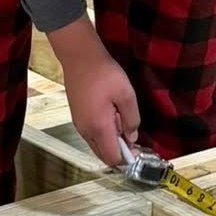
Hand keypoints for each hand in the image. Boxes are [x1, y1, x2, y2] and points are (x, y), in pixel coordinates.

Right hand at [49, 19, 139, 164]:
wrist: (80, 57)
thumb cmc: (105, 74)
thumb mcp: (126, 94)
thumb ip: (132, 119)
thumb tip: (132, 138)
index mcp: (99, 127)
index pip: (112, 158)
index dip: (127, 158)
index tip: (138, 148)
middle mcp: (86, 131)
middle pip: (103, 156)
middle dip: (119, 151)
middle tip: (130, 133)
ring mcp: (79, 125)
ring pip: (97, 146)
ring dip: (110, 142)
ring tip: (121, 120)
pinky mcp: (77, 118)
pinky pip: (91, 136)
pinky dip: (103, 134)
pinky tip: (110, 116)